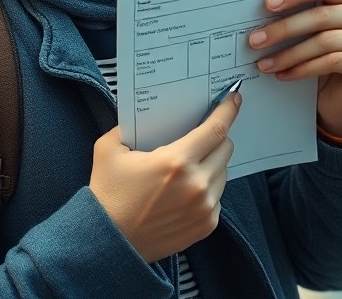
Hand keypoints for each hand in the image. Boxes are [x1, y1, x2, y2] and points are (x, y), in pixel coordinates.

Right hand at [89, 90, 240, 262]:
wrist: (108, 242)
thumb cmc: (107, 195)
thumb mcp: (109, 149)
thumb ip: (128, 126)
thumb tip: (145, 114)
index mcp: (176, 161)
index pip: (216, 129)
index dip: (228, 110)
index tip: (234, 98)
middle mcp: (197, 184)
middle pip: (226, 148)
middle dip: (217, 137)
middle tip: (201, 137)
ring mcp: (204, 207)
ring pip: (224, 172)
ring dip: (212, 164)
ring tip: (189, 167)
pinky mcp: (206, 225)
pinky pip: (218, 197)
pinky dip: (208, 189)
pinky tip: (186, 192)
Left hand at [247, 0, 341, 136]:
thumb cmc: (323, 57)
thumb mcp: (314, 32)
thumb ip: (302, 13)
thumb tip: (263, 7)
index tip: (267, 5)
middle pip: (322, 15)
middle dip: (284, 28)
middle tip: (255, 40)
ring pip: (324, 41)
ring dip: (288, 54)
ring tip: (264, 63)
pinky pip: (332, 62)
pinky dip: (302, 69)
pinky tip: (283, 75)